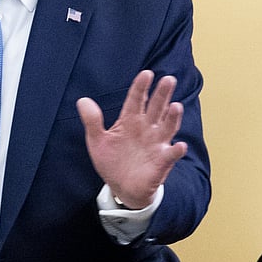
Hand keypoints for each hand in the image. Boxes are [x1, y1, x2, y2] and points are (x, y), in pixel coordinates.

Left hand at [77, 70, 186, 208]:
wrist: (121, 187)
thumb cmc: (112, 161)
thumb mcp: (97, 140)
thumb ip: (92, 121)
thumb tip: (82, 100)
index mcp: (130, 121)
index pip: (136, 100)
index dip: (140, 87)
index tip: (146, 74)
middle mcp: (147, 129)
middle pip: (156, 108)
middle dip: (162, 94)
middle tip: (168, 79)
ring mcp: (156, 144)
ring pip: (167, 127)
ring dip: (172, 117)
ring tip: (175, 106)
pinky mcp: (162, 162)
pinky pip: (170, 155)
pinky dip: (176, 150)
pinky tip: (179, 145)